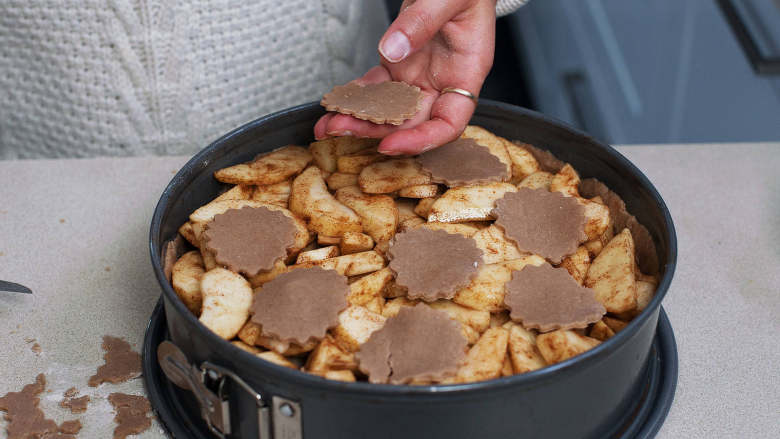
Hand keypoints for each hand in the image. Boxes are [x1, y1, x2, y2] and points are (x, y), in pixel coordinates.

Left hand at [314, 0, 495, 154]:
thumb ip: (423, 20)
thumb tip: (392, 50)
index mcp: (466, 73)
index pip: (448, 124)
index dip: (421, 140)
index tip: (389, 143)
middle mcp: (442, 81)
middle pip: (411, 121)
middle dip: (375, 130)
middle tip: (341, 127)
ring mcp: (420, 76)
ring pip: (389, 109)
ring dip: (359, 118)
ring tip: (329, 121)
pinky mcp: (400, 65)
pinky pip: (376, 88)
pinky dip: (356, 96)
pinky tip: (337, 100)